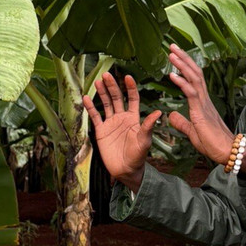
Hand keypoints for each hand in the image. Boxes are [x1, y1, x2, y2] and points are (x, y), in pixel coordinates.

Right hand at [83, 73, 161, 191]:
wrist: (125, 170)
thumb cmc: (138, 156)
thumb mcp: (144, 140)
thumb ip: (148, 126)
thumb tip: (158, 112)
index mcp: (134, 118)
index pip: (133, 98)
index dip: (130, 88)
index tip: (128, 77)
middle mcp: (122, 117)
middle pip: (117, 98)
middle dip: (113, 86)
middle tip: (107, 75)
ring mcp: (111, 123)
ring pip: (106, 104)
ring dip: (102, 93)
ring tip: (98, 82)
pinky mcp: (101, 131)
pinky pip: (95, 116)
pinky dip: (90, 107)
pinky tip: (86, 98)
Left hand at [166, 44, 234, 164]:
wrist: (228, 152)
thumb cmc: (213, 144)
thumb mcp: (192, 132)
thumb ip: (182, 122)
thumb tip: (171, 115)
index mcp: (202, 103)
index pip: (193, 79)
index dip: (185, 66)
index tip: (176, 56)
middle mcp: (205, 99)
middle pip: (194, 73)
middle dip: (183, 58)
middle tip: (173, 45)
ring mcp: (204, 104)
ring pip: (194, 78)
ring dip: (182, 64)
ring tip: (172, 53)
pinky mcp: (202, 112)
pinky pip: (191, 93)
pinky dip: (182, 83)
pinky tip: (172, 74)